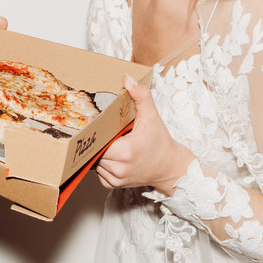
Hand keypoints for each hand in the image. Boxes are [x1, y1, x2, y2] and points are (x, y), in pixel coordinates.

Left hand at [95, 75, 192, 194]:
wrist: (170, 167)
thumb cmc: (160, 142)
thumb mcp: (152, 117)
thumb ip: (140, 95)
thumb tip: (127, 78)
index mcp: (125, 152)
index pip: (97, 139)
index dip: (95, 131)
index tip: (95, 123)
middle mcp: (118, 168)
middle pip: (93, 149)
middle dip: (96, 139)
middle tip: (100, 130)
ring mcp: (115, 179)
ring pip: (93, 161)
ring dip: (97, 151)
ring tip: (108, 141)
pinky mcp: (113, 184)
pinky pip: (98, 170)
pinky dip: (101, 162)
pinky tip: (111, 154)